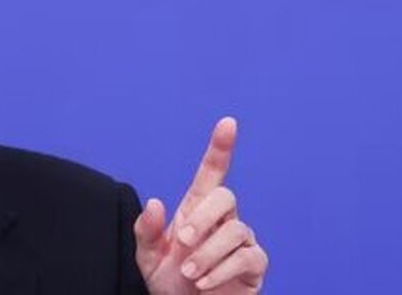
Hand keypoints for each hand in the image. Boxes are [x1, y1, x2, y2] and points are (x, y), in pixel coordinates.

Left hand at [133, 118, 267, 292]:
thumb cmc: (170, 282)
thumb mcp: (148, 257)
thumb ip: (147, 231)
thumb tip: (155, 203)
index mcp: (197, 209)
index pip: (212, 172)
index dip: (221, 147)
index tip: (228, 123)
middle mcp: (223, 219)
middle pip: (225, 196)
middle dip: (203, 218)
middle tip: (183, 243)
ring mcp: (242, 241)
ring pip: (236, 230)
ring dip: (208, 253)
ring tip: (190, 274)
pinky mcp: (254, 265)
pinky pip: (248, 258)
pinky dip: (222, 270)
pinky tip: (205, 283)